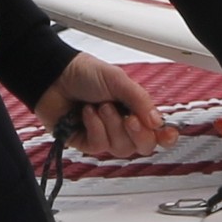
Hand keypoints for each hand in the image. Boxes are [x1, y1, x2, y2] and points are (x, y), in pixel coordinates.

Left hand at [34, 53, 170, 160]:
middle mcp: (122, 124)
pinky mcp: (86, 143)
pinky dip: (95, 127)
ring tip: (100, 107)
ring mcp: (104, 135)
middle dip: (138, 133)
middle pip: (143, 146)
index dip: (165, 137)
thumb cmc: (84, 73)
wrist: (54, 75)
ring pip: (122, 148)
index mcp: (134, 108)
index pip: (156, 130)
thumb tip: (158, 122)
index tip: (167, 134)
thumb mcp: (118, 80)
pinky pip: (99, 145)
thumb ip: (140, 100)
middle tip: (129, 118)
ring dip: (112, 125)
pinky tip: (87, 113)